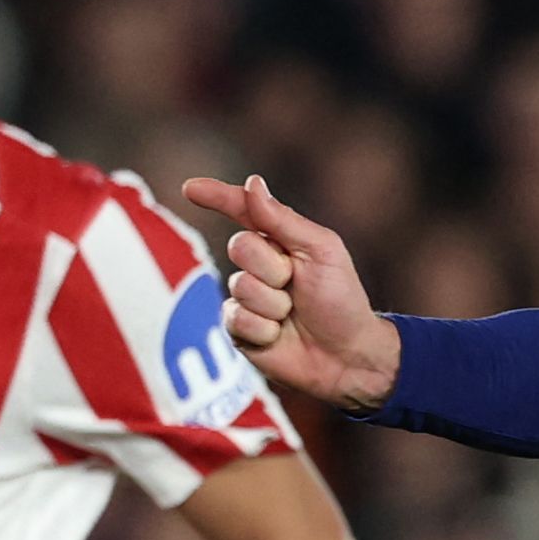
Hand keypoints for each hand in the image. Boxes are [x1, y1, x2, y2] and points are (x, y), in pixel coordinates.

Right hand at [179, 175, 402, 413]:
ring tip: (292, 316)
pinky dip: (264, 330)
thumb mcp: (321, 251)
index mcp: (278, 239)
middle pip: (240, 246)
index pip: (241, 210)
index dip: (216, 197)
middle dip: (273, 267)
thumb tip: (252, 182)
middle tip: (296, 286)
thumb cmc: (341, 301)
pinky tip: (278, 337)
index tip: (191, 189)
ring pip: (241, 286)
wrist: (347, 356)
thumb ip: (283, 219)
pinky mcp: (239, 329)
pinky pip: (236, 319)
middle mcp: (257, 265)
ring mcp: (245, 297)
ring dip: (274, 304)